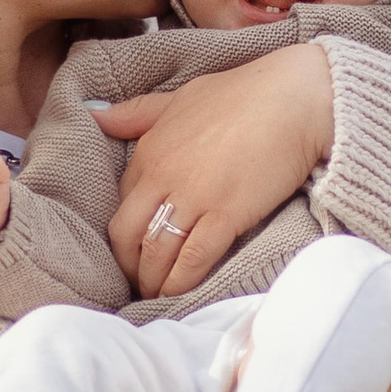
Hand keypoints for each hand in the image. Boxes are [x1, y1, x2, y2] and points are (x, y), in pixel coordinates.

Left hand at [98, 46, 336, 294]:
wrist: (296, 98)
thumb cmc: (243, 93)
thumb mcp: (180, 97)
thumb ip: (138, 113)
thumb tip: (94, 116)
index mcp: (149, 150)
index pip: (123, 203)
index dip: (125, 232)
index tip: (134, 250)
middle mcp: (162, 175)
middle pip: (128, 235)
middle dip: (128, 265)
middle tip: (139, 282)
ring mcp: (193, 197)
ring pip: (156, 252)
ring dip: (153, 281)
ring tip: (158, 297)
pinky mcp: (225, 215)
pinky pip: (192, 259)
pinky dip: (180, 283)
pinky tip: (178, 296)